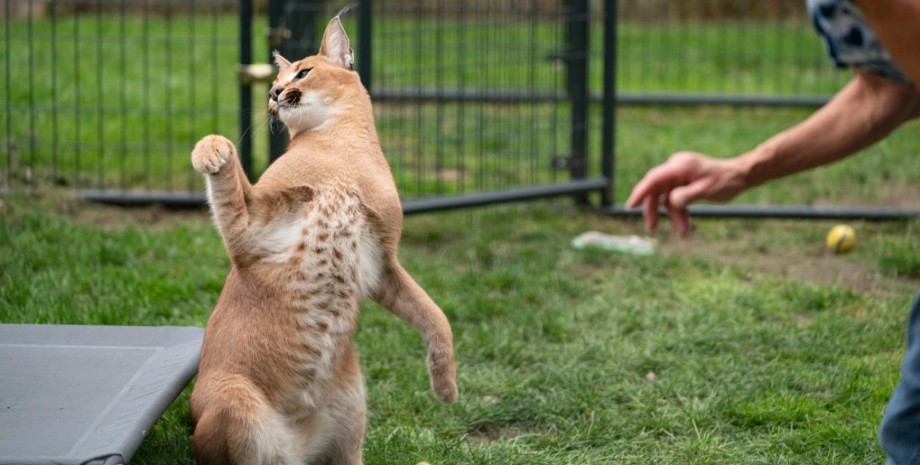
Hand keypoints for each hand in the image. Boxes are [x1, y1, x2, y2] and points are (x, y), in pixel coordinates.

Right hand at [625, 151, 747, 234]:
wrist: (740, 176)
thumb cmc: (725, 181)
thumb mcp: (707, 190)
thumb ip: (687, 195)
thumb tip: (671, 202)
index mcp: (679, 166)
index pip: (654, 179)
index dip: (641, 192)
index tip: (631, 206)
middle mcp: (675, 168)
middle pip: (655, 189)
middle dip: (653, 209)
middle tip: (652, 228)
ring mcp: (678, 175)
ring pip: (665, 197)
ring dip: (672, 215)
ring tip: (684, 232)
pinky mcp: (682, 182)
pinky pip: (674, 198)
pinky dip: (679, 211)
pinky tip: (685, 225)